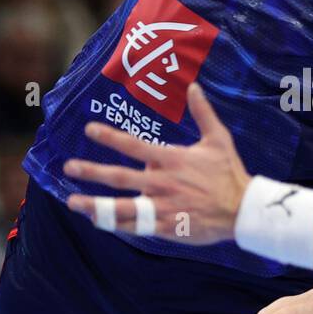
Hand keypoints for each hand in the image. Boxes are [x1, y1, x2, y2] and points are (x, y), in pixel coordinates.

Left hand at [64, 83, 249, 241]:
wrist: (243, 211)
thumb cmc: (230, 173)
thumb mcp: (218, 139)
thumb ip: (203, 113)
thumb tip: (194, 86)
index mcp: (172, 159)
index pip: (133, 146)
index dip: (109, 137)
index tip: (89, 129)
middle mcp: (162, 183)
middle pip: (119, 177)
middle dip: (91, 171)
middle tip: (69, 166)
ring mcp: (162, 206)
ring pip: (122, 207)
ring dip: (95, 204)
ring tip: (74, 201)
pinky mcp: (167, 226)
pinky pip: (137, 227)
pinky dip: (117, 224)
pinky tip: (99, 222)